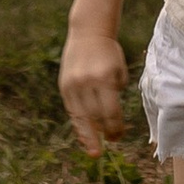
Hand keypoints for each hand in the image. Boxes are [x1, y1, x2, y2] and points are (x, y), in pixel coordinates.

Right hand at [59, 23, 129, 153]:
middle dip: (105, 133)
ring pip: (81, 116)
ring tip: (94, 149)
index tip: (119, 137)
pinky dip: (78, 124)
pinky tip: (83, 135)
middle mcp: (87, 82)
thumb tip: (109, 120)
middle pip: (96, 116)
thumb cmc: (109, 53)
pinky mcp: (64, 86)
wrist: (88, 33)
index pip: (111, 111)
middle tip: (111, 143)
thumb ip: (116, 93)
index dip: (116, 128)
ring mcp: (73, 84)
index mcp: (105, 77)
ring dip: (89, 135)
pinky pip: (71, 110)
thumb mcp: (119, 70)